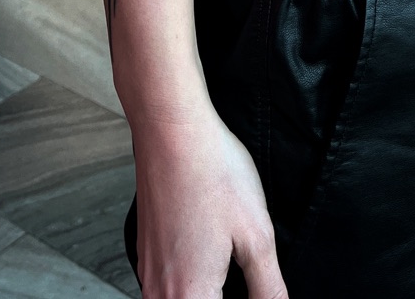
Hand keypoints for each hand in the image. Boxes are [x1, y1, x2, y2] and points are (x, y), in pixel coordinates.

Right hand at [130, 106, 287, 298]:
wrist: (171, 132)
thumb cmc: (212, 174)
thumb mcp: (257, 235)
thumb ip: (268, 288)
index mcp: (191, 295)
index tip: (257, 288)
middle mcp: (161, 292)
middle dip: (224, 295)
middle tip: (250, 282)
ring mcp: (148, 272)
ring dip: (207, 291)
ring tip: (229, 269)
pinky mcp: (146, 252)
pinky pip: (167, 286)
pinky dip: (189, 283)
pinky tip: (209, 255)